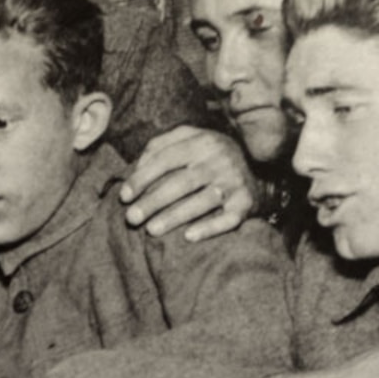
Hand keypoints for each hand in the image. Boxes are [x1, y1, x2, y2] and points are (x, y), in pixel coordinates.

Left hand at [119, 126, 262, 241]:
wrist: (254, 169)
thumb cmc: (207, 157)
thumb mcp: (188, 141)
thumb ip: (160, 146)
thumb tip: (137, 167)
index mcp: (202, 142)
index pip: (166, 158)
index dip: (142, 178)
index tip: (124, 197)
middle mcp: (220, 160)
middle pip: (182, 182)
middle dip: (154, 201)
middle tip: (131, 218)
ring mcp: (234, 182)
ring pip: (203, 201)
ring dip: (176, 216)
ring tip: (152, 230)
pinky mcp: (246, 204)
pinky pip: (228, 219)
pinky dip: (209, 228)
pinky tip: (189, 237)